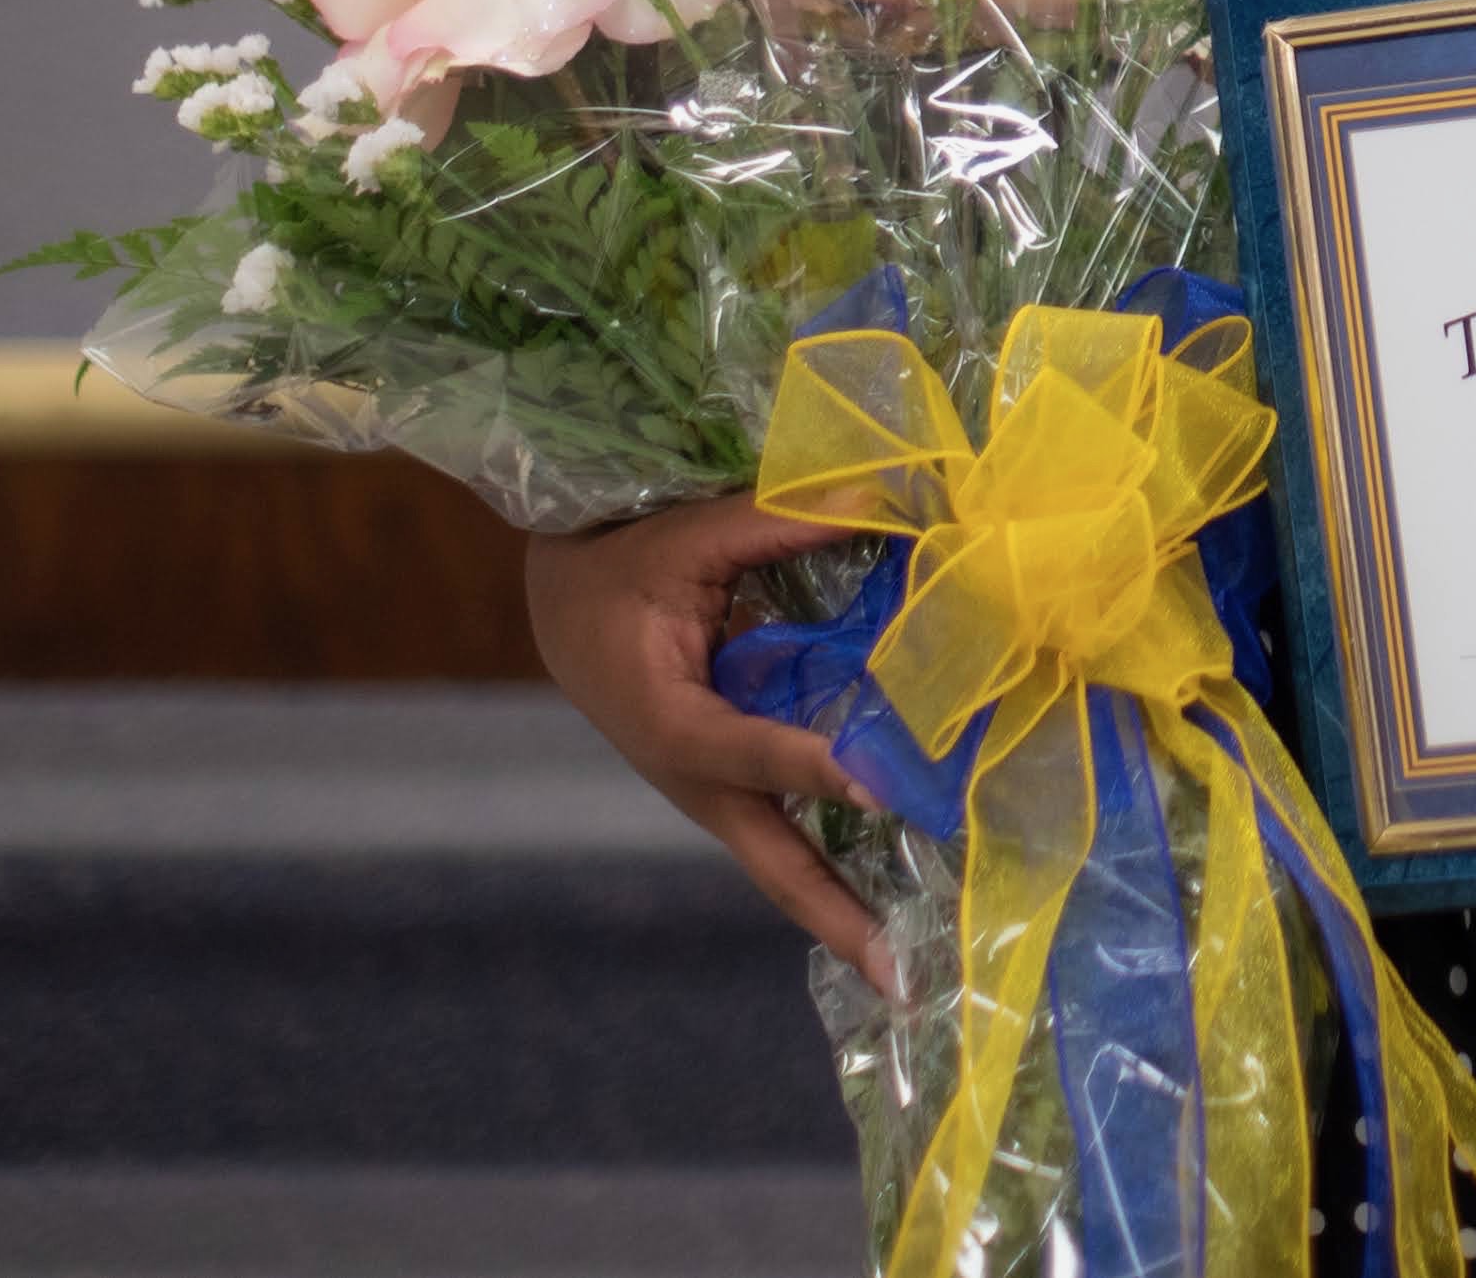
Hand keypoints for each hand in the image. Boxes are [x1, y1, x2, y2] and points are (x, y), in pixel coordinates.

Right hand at [526, 495, 886, 981]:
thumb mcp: (687, 536)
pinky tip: (897, 891)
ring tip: (913, 964)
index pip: (746, 750)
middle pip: (771, 860)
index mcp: (666, 719)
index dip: (806, 766)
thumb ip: (781, 520)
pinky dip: (837, 867)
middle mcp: (694, 775)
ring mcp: (713, 790)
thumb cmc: (619, 567)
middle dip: (836, 919)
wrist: (562, 604)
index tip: (872, 788)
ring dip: (843, 909)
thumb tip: (887, 496)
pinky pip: (790, 833)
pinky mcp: (730, 784)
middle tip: (901, 980)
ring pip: (785, 861)